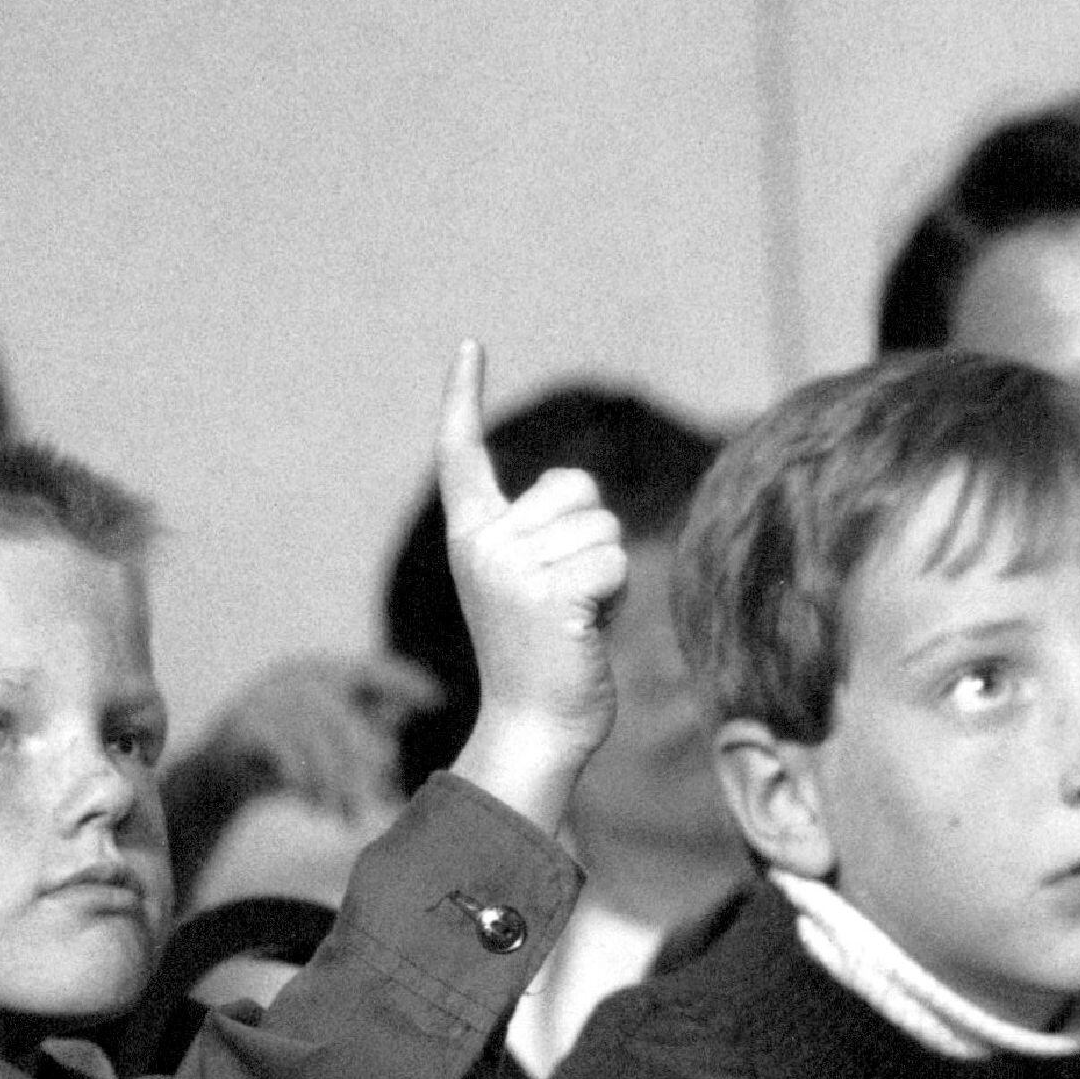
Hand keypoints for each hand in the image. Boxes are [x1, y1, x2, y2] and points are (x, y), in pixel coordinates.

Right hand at [202, 650, 442, 821]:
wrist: (217, 779)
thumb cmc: (286, 758)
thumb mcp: (330, 744)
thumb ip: (365, 726)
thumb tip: (407, 714)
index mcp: (317, 672)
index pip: (369, 668)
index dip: (403, 680)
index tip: (435, 698)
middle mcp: (293, 676)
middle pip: (346, 717)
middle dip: (366, 764)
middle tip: (379, 800)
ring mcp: (265, 697)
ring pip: (318, 742)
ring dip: (336, 785)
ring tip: (345, 815)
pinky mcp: (244, 725)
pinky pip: (288, 757)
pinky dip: (305, 785)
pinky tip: (313, 805)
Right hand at [436, 339, 626, 825]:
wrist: (533, 730)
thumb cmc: (544, 661)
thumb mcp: (534, 584)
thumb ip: (547, 535)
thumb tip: (581, 494)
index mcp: (470, 539)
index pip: (461, 456)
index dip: (463, 399)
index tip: (470, 348)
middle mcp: (482, 546)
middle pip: (578, 492)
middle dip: (592, 540)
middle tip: (565, 603)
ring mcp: (511, 570)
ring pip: (604, 528)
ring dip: (608, 574)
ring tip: (575, 620)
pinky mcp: (549, 595)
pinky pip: (616, 560)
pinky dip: (618, 596)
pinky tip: (587, 631)